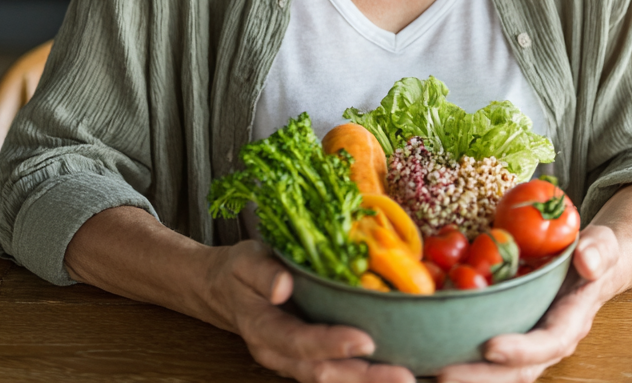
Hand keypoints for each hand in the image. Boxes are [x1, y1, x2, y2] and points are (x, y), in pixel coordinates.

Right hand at [202, 240, 414, 382]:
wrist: (225, 291)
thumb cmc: (240, 272)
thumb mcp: (245, 261)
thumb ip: (263, 273)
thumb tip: (283, 286)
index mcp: (262, 330)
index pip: (299, 342)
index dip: (332, 344)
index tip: (365, 340)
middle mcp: (279, 354)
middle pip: (323, 372)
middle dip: (364, 377)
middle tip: (403, 375)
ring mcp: (294, 361)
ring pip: (333, 379)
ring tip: (407, 379)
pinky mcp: (309, 359)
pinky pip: (338, 373)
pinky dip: (365, 376)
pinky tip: (395, 372)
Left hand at [437, 225, 620, 382]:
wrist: (592, 264)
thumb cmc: (594, 253)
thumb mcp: (602, 246)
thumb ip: (598, 252)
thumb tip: (587, 261)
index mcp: (570, 323)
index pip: (546, 344)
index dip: (521, 350)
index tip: (491, 347)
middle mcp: (547, 343)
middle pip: (515, 372)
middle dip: (479, 377)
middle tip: (442, 372)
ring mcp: (527, 344)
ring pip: (497, 373)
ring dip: (465, 378)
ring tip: (426, 374)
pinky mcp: (510, 336)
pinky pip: (485, 359)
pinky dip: (460, 364)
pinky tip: (425, 360)